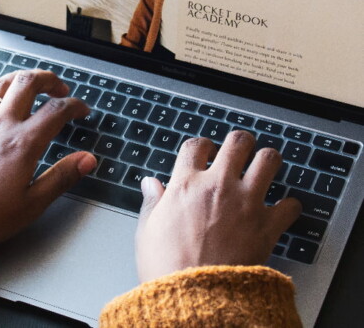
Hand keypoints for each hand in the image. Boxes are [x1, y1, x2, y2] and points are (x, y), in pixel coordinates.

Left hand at [0, 69, 96, 262]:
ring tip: (31, 86)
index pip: (56, 110)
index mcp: (22, 143)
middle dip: (48, 78)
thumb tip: (86, 160)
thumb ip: (61, 178)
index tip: (82, 110)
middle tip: (60, 87)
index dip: (74, 105)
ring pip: (1, 85)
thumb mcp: (30, 205)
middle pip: (27, 82)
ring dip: (20, 80)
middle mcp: (0, 125)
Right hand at [135, 131, 301, 281]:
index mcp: (186, 185)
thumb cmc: (167, 267)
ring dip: (267, 161)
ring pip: (269, 160)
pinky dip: (289, 206)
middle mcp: (218, 186)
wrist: (196, 295)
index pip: (196, 146)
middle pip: (237, 142)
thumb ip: (152, 203)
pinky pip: (291, 204)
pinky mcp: (268, 225)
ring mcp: (246, 202)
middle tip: (239, 150)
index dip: (201, 145)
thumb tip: (150, 184)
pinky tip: (281, 210)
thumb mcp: (147, 231)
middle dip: (239, 143)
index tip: (203, 152)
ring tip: (264, 167)